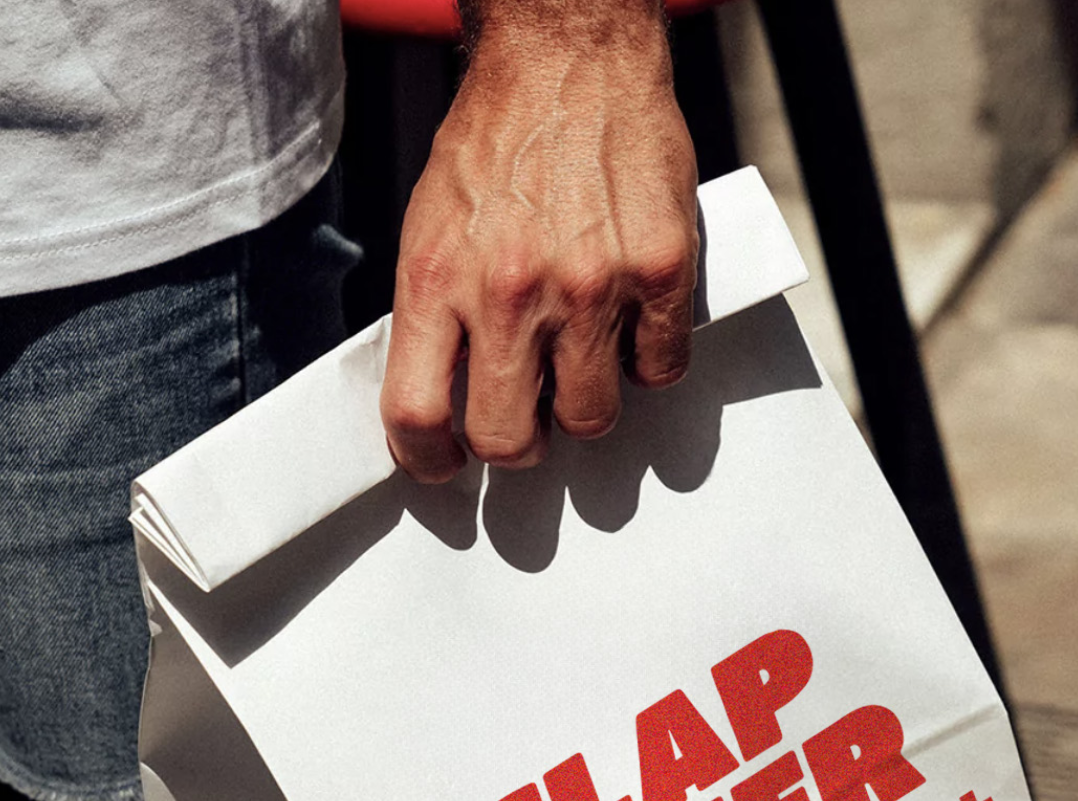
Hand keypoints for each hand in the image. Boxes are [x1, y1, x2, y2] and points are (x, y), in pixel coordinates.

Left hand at [381, 0, 699, 481]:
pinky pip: (661, 368)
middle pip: (508, 438)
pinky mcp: (659, 270)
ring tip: (583, 362)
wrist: (570, 58)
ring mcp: (591, 285)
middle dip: (518, 445)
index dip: (428, 459)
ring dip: (586, 405)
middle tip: (528, 424)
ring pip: (593, 417)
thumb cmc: (499, 138)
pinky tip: (632, 326)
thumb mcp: (433, 223)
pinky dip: (647, 363)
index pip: (416, 413)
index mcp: (438, 278)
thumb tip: (446, 393)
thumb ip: (437, 309)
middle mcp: (510, 290)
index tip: (444, 465)